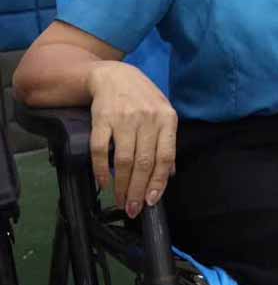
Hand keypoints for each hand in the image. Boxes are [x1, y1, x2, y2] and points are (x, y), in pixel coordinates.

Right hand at [88, 62, 177, 217]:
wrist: (114, 75)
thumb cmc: (143, 98)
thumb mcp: (163, 114)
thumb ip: (167, 142)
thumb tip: (170, 173)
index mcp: (167, 119)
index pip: (164, 157)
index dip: (158, 182)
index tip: (152, 201)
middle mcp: (147, 119)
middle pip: (144, 162)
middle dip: (139, 190)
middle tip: (134, 209)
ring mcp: (124, 119)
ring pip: (124, 160)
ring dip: (122, 185)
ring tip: (121, 201)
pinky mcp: (102, 119)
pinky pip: (101, 150)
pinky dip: (101, 170)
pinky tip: (104, 183)